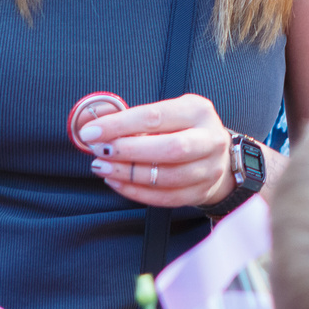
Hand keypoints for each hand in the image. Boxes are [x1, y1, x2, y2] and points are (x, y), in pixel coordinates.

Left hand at [77, 93, 234, 208]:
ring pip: (167, 177)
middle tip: (99, 151)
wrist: (217, 155)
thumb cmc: (184, 128)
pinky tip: (117, 182)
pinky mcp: (202, 192)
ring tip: (103, 168)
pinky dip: (137, 192)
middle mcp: (209, 139)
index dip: (120, 125)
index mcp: (198, 111)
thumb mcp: (170, 112)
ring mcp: (209, 169)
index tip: (91, 132)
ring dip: (129, 174)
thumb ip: (138, 119)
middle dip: (128, 151)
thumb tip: (97, 125)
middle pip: (169, 148)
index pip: (155, 117)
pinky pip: (166, 197)